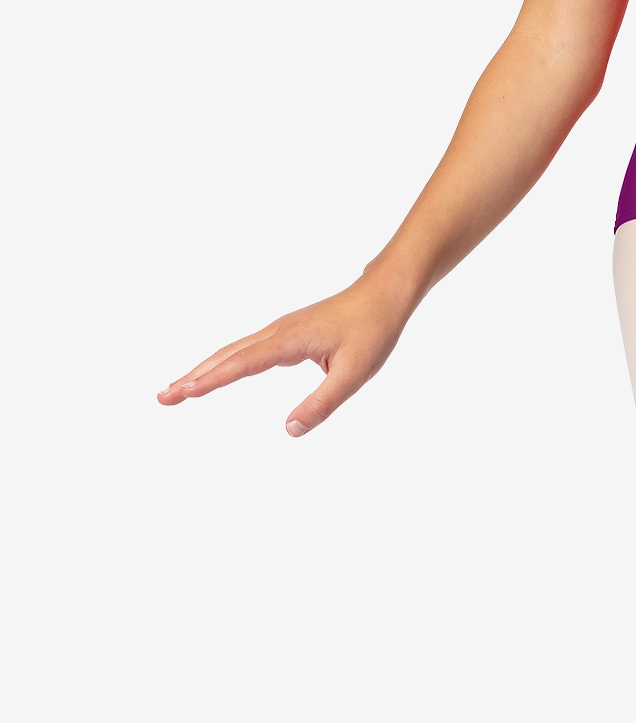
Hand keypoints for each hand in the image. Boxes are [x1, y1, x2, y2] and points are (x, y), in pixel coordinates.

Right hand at [156, 271, 415, 436]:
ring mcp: (281, 330)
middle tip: (162, 398)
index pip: (243, 363)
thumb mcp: (354, 372)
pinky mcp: (288, 332)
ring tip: (175, 390)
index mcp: (291, 339)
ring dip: (204, 369)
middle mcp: (279, 331)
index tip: (183, 392)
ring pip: (234, 350)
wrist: (386, 291)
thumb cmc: (374, 328)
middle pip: (227, 355)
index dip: (213, 379)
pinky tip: (216, 373)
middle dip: (194, 377)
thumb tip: (288, 431)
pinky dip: (223, 362)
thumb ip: (322, 403)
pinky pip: (247, 349)